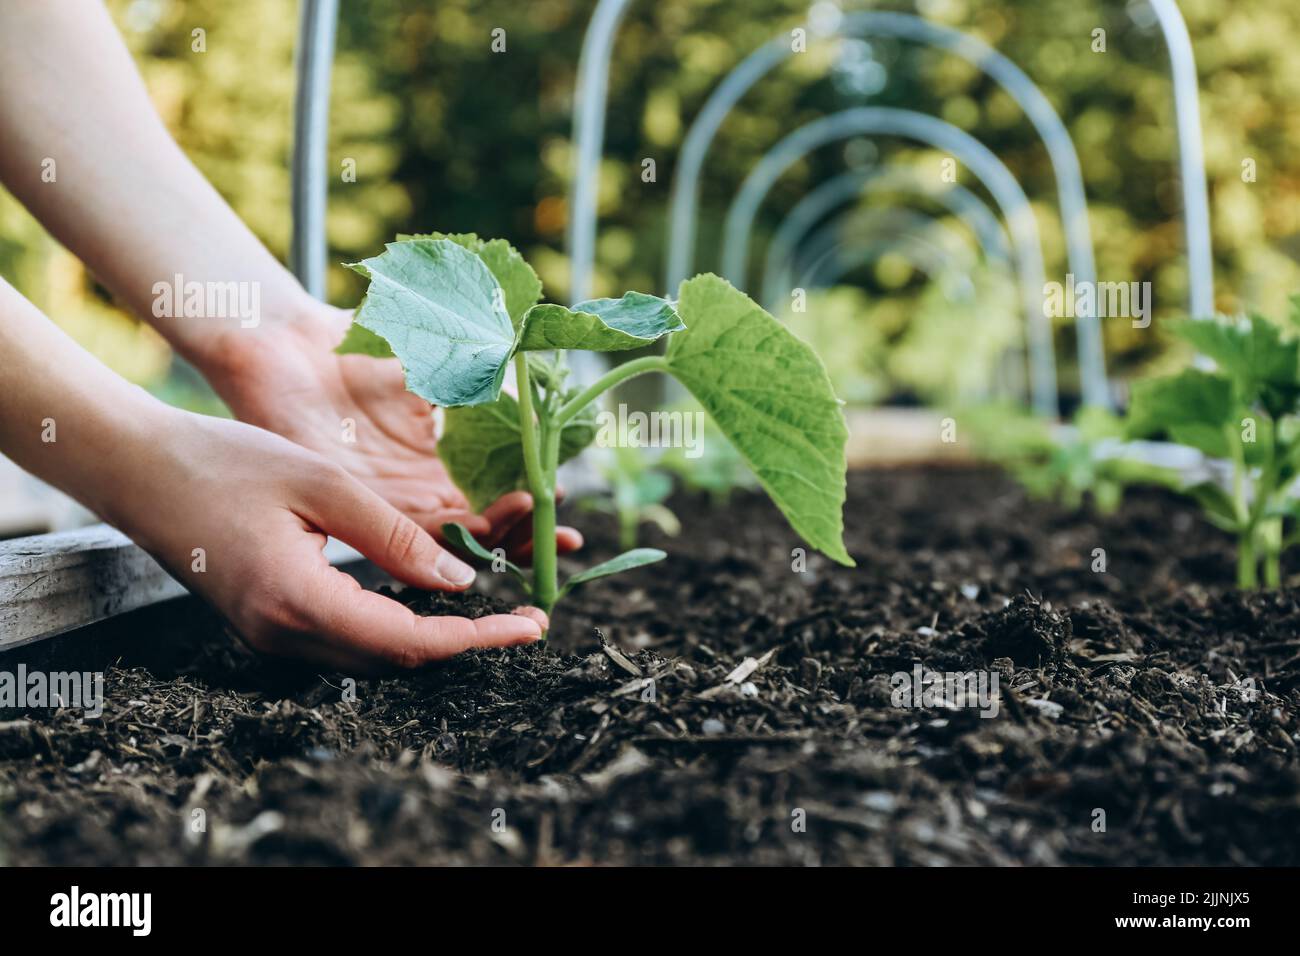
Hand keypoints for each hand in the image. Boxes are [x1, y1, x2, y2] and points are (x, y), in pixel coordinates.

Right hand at [107, 407, 546, 671]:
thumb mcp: (324, 484)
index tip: (532, 625)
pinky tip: (429, 596)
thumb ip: (396, 537)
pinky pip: (347, 637)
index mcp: (299, 603)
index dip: (480, 639)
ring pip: (374, 654)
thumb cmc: (225, 461)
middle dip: (468, 643)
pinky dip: (397, 624)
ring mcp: (271, 636)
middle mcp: (284, 636)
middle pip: (397, 659)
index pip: (411, 643)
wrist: (137, 469)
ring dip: (435, 637)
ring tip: (494, 608)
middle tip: (528, 615)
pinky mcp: (267, 622)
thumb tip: (463, 583)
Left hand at [206, 305, 582, 561]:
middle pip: (483, 533)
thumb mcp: (438, 361)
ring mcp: (387, 501)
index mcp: (439, 463)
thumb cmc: (356, 344)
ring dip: (497, 538)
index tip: (565, 502)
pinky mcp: (354, 504)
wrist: (288, 340)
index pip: (496, 502)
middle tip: (563, 540)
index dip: (533, 510)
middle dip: (527, 540)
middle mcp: (417, 491)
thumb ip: (485, 383)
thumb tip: (545, 400)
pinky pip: (406, 534)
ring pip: (452, 542)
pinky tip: (479, 523)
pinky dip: (445, 536)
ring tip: (531, 520)